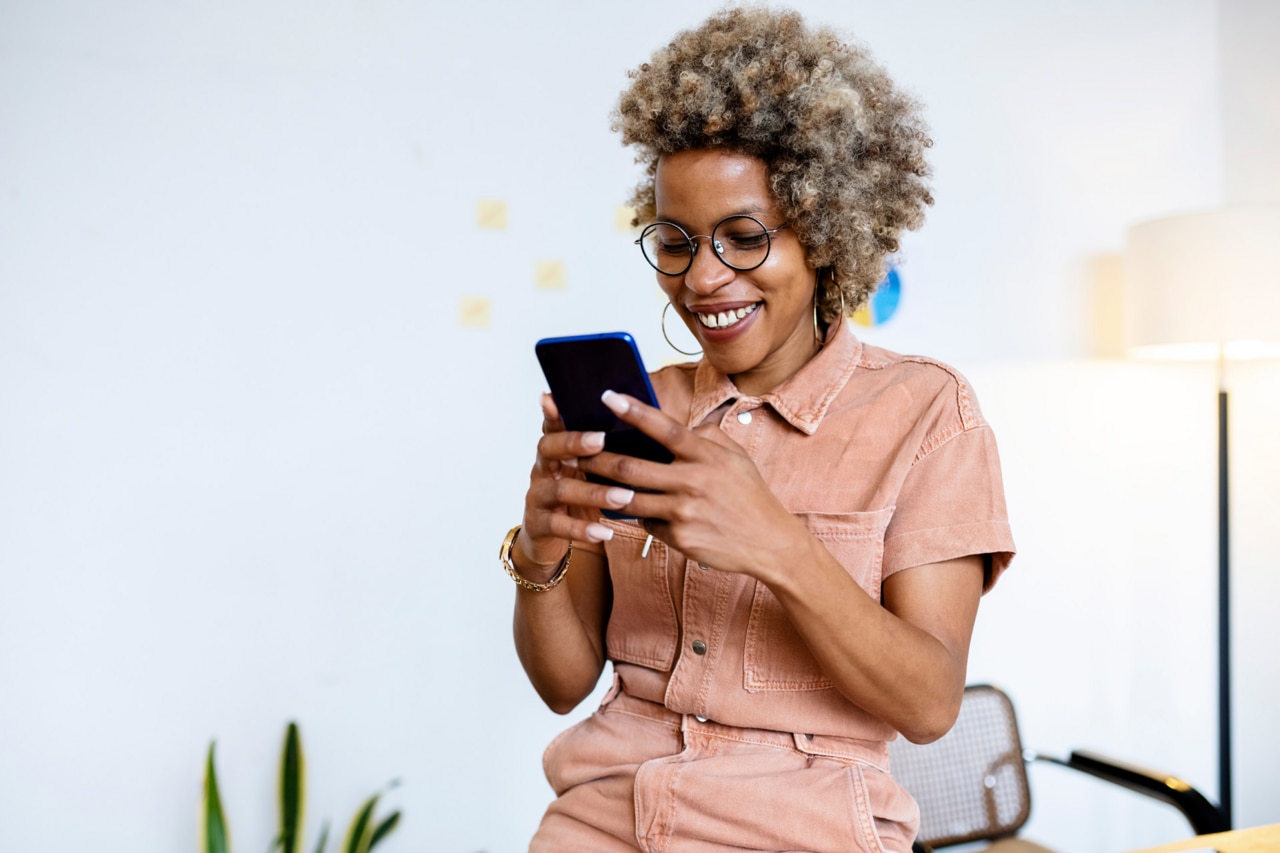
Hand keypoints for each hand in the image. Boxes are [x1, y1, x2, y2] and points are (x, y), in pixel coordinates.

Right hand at [516, 394, 634, 572]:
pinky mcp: (538, 524)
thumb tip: (642, 427)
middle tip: (601, 439)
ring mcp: (537, 496)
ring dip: (594, 492)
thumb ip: (606, 451)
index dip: (554, 412)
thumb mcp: (589, 471)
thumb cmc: (579, 496)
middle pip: (549, 448)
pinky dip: (583, 528)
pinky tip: (605, 532)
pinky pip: (558, 525)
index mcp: (556, 450)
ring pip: (561, 489)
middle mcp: (542, 468)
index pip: (554, 425)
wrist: (549, 538)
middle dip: (575, 442)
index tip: (556, 397)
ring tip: (625, 496)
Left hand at [578, 391, 808, 579]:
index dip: (633, 411)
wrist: (770, 542)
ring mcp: (685, 512)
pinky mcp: (680, 537)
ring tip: (585, 480)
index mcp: (706, 455)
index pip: (664, 428)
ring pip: (630, 499)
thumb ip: (705, 436)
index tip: (607, 396)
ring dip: (604, 490)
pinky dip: (640, 517)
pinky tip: (636, 513)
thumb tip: (675, 425)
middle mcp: (693, 481)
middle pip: (632, 468)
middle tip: (574, 450)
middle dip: (598, 459)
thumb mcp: (735, 457)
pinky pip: (648, 524)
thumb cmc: (749, 494)